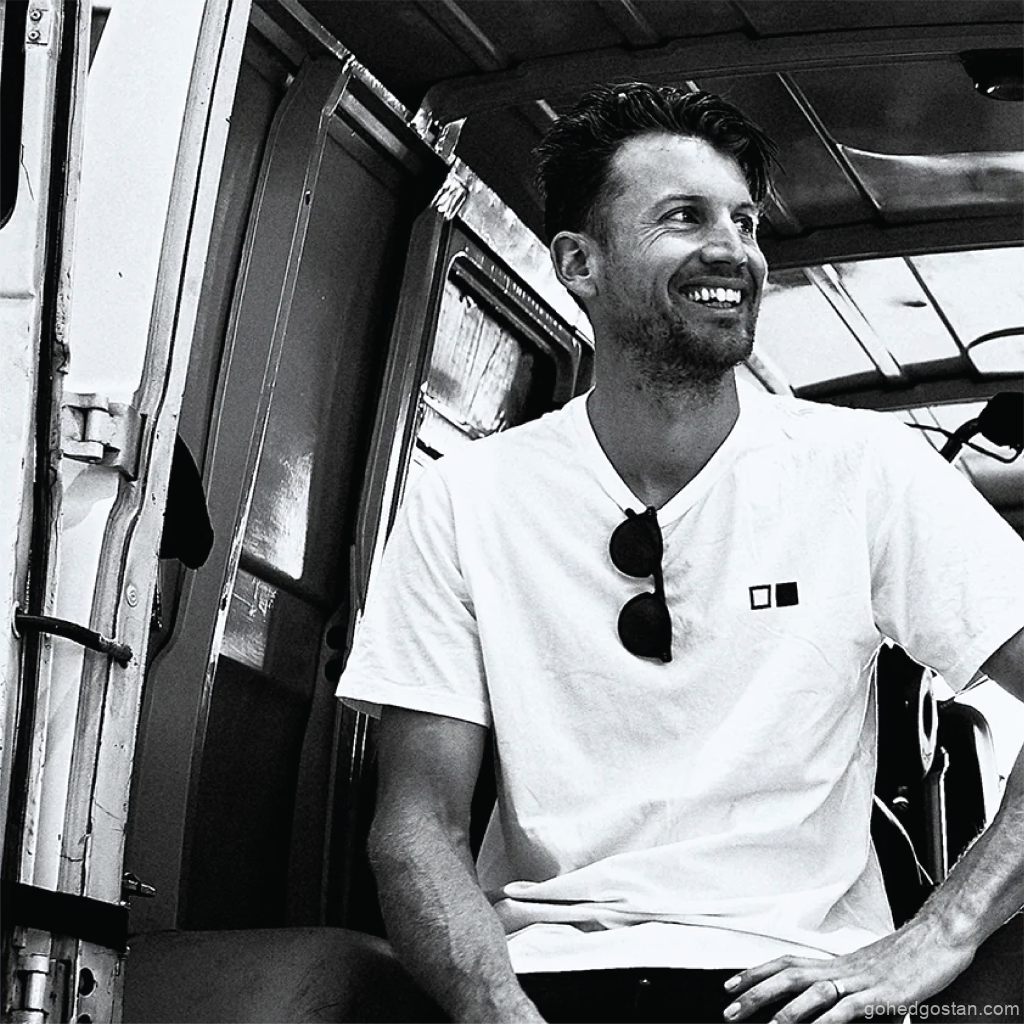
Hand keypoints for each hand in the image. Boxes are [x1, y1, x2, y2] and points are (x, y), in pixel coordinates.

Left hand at [721, 918, 974, 1022]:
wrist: (939, 938)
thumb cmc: (906, 957)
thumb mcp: (868, 971)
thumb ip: (845, 983)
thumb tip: (825, 998)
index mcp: (836, 962)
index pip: (786, 964)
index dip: (756, 973)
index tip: (730, 986)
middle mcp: (842, 968)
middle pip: (789, 976)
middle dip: (756, 992)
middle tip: (729, 1009)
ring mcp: (861, 981)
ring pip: (814, 992)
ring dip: (787, 1010)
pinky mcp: (882, 996)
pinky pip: (850, 1009)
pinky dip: (829, 1020)